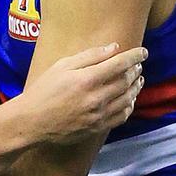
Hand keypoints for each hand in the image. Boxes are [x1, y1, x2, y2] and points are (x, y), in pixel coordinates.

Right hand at [22, 43, 146, 144]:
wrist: (32, 122)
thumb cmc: (44, 90)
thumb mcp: (62, 66)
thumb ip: (89, 56)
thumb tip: (114, 48)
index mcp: (87, 79)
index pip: (120, 64)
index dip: (135, 56)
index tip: (143, 52)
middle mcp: (96, 97)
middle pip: (126, 81)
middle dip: (136, 70)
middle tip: (138, 65)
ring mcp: (98, 115)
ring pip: (128, 99)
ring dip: (136, 87)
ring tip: (138, 79)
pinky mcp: (97, 127)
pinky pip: (121, 116)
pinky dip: (130, 106)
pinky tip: (130, 100)